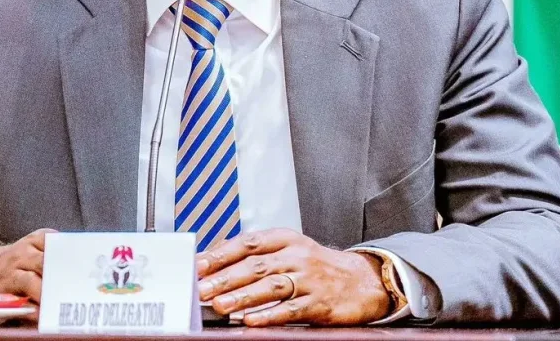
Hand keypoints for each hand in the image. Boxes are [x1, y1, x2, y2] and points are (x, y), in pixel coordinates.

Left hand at [196, 228, 391, 325]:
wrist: (361, 281)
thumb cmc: (315, 266)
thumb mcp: (288, 249)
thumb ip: (255, 252)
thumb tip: (215, 255)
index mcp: (285, 238)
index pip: (248, 243)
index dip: (221, 254)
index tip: (198, 266)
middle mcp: (297, 255)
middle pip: (256, 265)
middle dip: (225, 279)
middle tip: (202, 290)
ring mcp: (310, 278)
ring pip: (272, 286)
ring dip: (243, 297)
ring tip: (221, 306)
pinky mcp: (320, 302)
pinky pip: (291, 309)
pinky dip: (269, 315)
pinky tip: (251, 320)